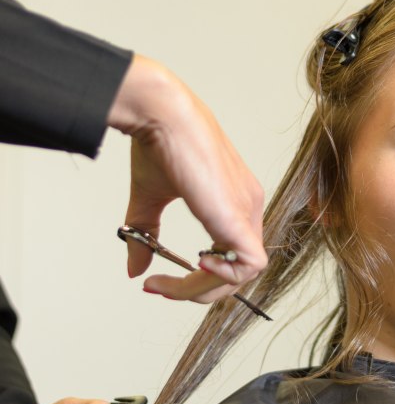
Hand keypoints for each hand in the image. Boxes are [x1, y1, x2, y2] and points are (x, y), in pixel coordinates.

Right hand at [108, 55, 267, 302]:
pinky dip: (224, 275)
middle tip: (163, 287)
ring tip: (170, 283)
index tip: (163, 279)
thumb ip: (147, 236)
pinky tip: (196, 262)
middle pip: (238, 270)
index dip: (202, 278)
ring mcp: (247, 210)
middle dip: (200, 289)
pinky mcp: (238, 214)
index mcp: (234, 202)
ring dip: (204, 288)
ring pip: (243, 272)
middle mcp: (247, 207)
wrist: (162, 113)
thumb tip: (135, 269)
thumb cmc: (161, 143)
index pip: (232, 255)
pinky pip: (249, 263)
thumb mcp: (151, 199)